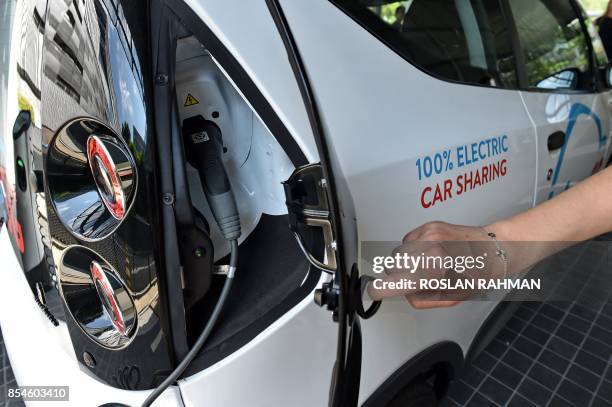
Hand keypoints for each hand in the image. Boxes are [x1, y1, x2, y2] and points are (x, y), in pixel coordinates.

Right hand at [367, 221, 505, 308]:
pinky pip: (407, 240)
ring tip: (429, 264)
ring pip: (398, 252)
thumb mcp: (449, 297)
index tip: (376, 291)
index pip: (389, 282)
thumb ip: (420, 298)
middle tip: (421, 279)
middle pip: (392, 266)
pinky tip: (431, 253)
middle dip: (401, 275)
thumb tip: (401, 292)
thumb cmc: (479, 273)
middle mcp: (427, 248)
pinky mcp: (429, 225)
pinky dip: (414, 249)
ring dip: (407, 261)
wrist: (495, 248)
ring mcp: (427, 234)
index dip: (379, 290)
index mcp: (431, 271)